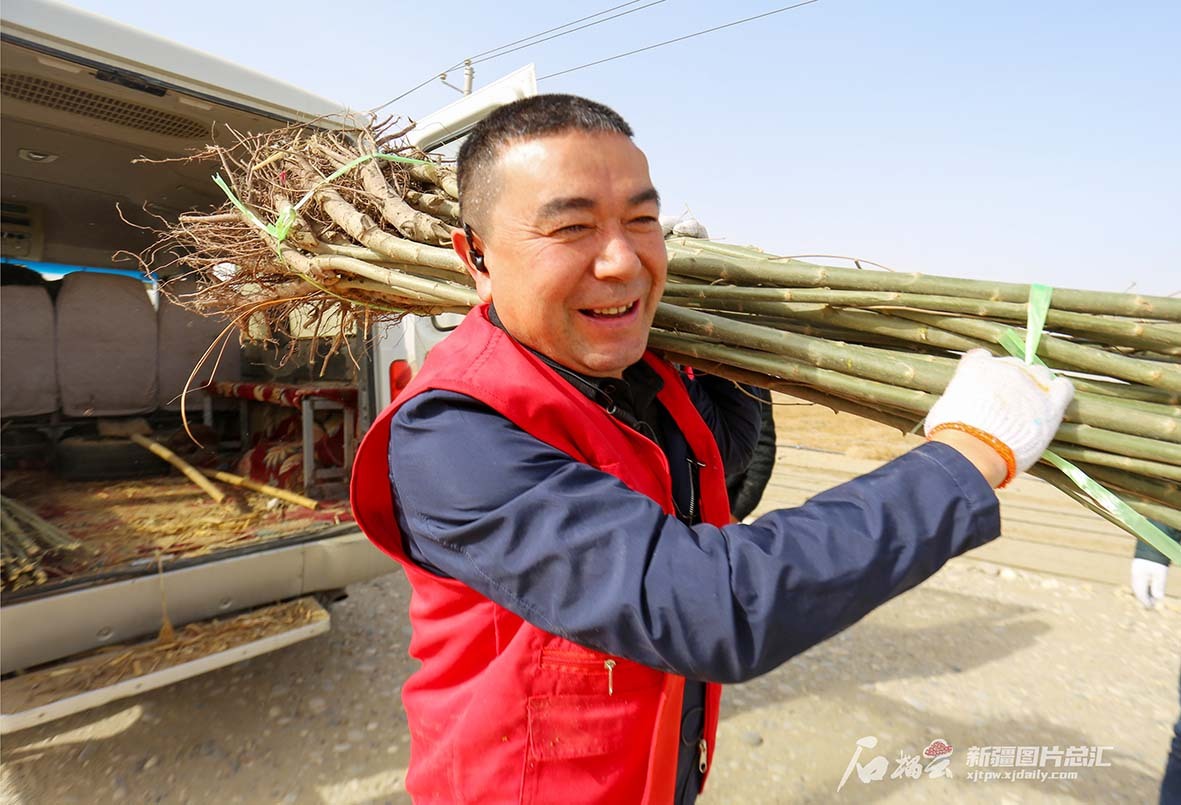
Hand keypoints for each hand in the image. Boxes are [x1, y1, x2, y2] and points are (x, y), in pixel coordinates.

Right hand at [925, 349, 1074, 486]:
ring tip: (1028, 407)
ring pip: (1038, 373)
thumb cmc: (951, 434)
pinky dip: (1060, 390)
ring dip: (1034, 385)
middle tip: (1004, 405)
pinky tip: (1054, 398)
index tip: (982, 385)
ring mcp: (1029, 384)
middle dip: (1009, 381)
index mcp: (976, 367)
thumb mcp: (944, 409)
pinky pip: (1063, 388)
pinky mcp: (1049, 404)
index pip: (981, 357)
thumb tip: (959, 408)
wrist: (973, 450)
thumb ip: (958, 400)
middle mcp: (1005, 368)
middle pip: (1012, 365)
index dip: (983, 371)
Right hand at [1131, 557, 1168, 607]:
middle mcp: (1135, 576)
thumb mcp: (1161, 573)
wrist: (1151, 546)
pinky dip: (1142, 588)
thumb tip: (1159, 598)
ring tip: (1150, 598)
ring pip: (1136, 587)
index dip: (1146, 601)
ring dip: (1142, 593)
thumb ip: (1159, 586)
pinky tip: (1147, 589)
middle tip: (1150, 605)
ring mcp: (1135, 572)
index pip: (1140, 593)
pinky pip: (1137, 582)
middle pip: (1137, 591)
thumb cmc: (1157, 560)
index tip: (1151, 607)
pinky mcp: (1136, 570)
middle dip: (1143, 599)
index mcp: (1139, 577)